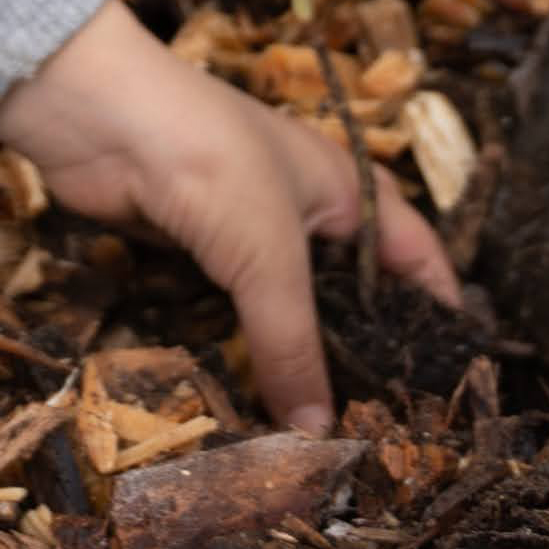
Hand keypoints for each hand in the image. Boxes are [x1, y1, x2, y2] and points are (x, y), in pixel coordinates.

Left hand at [0, 3, 454, 432]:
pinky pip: (233, 312)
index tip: (449, 388)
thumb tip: (319, 433)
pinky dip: (243, 350)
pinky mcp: (198, 250)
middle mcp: (308, 211)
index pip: (417, 259)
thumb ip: (293, 345)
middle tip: (378, 432)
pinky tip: (252, 401)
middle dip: (361, 355)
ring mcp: (249, 232)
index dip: (438, 318)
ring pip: (287, 309)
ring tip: (318, 435)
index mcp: (350, 192)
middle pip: (350, 294)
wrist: (99, 114)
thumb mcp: (269, 256)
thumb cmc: (211, 161)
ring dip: (296, 360)